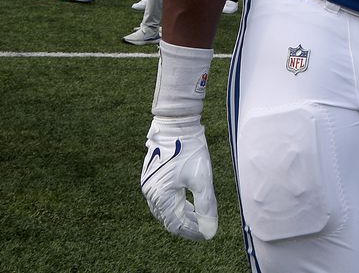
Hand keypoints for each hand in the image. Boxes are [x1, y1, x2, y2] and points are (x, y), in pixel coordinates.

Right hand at [141, 115, 218, 239]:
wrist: (176, 125)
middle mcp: (150, 193)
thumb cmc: (190, 150)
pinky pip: (162, 198)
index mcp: (161, 196)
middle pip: (169, 218)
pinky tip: (187, 203)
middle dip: (188, 225)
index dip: (192, 232)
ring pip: (165, 209)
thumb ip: (206, 206)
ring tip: (197, 217)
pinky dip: (175, 204)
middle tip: (205, 226)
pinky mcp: (151, 176)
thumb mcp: (202, 179)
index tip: (208, 234)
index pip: (176, 225)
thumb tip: (210, 229)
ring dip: (181, 215)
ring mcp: (148, 185)